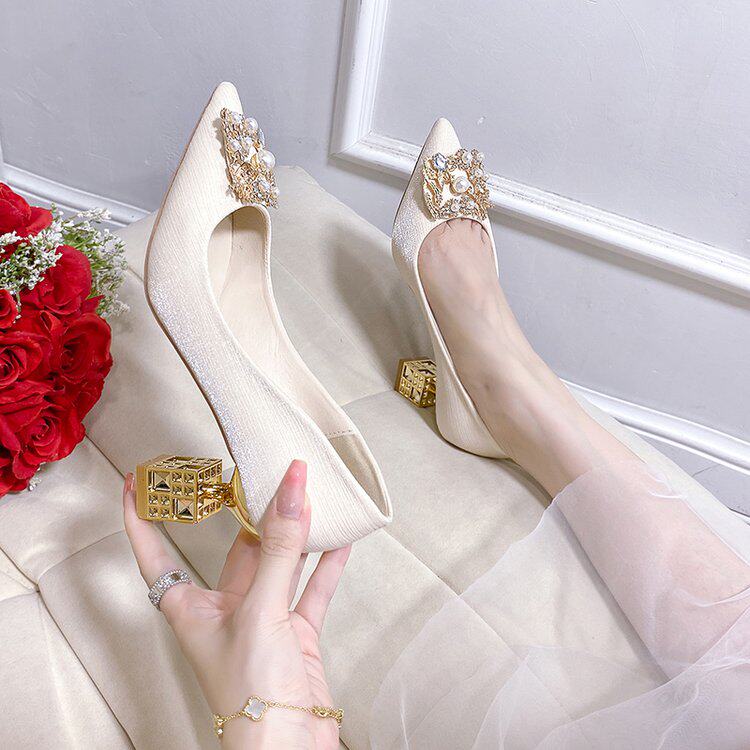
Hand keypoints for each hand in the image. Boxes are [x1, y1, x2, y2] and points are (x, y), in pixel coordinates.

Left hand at [123, 460, 349, 749]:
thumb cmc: (250, 697)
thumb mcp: (260, 612)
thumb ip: (279, 550)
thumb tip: (291, 490)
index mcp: (192, 608)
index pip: (155, 552)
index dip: (142, 516)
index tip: (136, 480)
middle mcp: (225, 610)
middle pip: (235, 548)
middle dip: (249, 510)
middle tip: (260, 469)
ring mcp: (263, 621)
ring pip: (278, 563)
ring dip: (295, 532)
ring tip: (307, 493)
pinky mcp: (296, 634)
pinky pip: (312, 588)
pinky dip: (326, 564)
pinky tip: (340, 540)